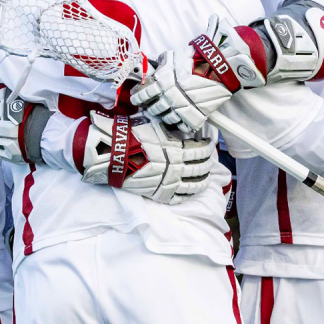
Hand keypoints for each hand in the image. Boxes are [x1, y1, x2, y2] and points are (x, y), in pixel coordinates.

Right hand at [74, 113, 215, 204]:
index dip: (208, 147)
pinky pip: (180, 197)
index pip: (201, 150)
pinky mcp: (160, 194)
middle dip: (207, 163)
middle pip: (201, 168)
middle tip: (209, 160)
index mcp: (178, 148)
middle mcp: (178, 167)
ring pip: (195, 185)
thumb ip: (171, 129)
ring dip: (202, 180)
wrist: (112, 154)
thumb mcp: (155, 125)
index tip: (210, 144)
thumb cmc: (132, 135)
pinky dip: (189, 194)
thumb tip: (184, 129)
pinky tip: (191, 190)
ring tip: (205, 177)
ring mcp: (170, 182)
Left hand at [131, 16, 266, 132]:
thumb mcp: (173, 56)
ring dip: (163, 117)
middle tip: (148, 108)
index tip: (136, 98)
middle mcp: (168, 97)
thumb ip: (161, 63)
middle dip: (149, 108)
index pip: (143, 94)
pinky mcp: (194, 116)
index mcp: (161, 82)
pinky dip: (180, 125)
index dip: (137, 97)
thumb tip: (153, 67)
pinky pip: (182, 127)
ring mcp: (181, 108)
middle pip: (153, 109)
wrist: (218, 68)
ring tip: (163, 114)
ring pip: (166, 119)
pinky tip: (179, 120)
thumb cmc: (195, 58)